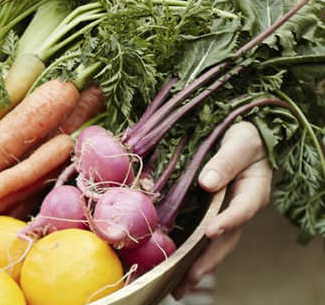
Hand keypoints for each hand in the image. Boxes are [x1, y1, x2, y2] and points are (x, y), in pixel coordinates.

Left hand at [171, 121, 271, 298]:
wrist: (238, 136)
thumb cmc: (242, 135)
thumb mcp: (240, 141)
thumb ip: (226, 160)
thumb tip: (207, 182)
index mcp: (253, 191)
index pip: (242, 209)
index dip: (228, 221)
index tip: (211, 231)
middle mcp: (240, 208)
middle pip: (227, 239)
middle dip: (209, 260)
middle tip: (190, 278)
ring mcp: (225, 214)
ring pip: (213, 245)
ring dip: (196, 266)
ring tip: (178, 288)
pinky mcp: (209, 215)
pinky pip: (200, 238)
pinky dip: (188, 254)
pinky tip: (171, 268)